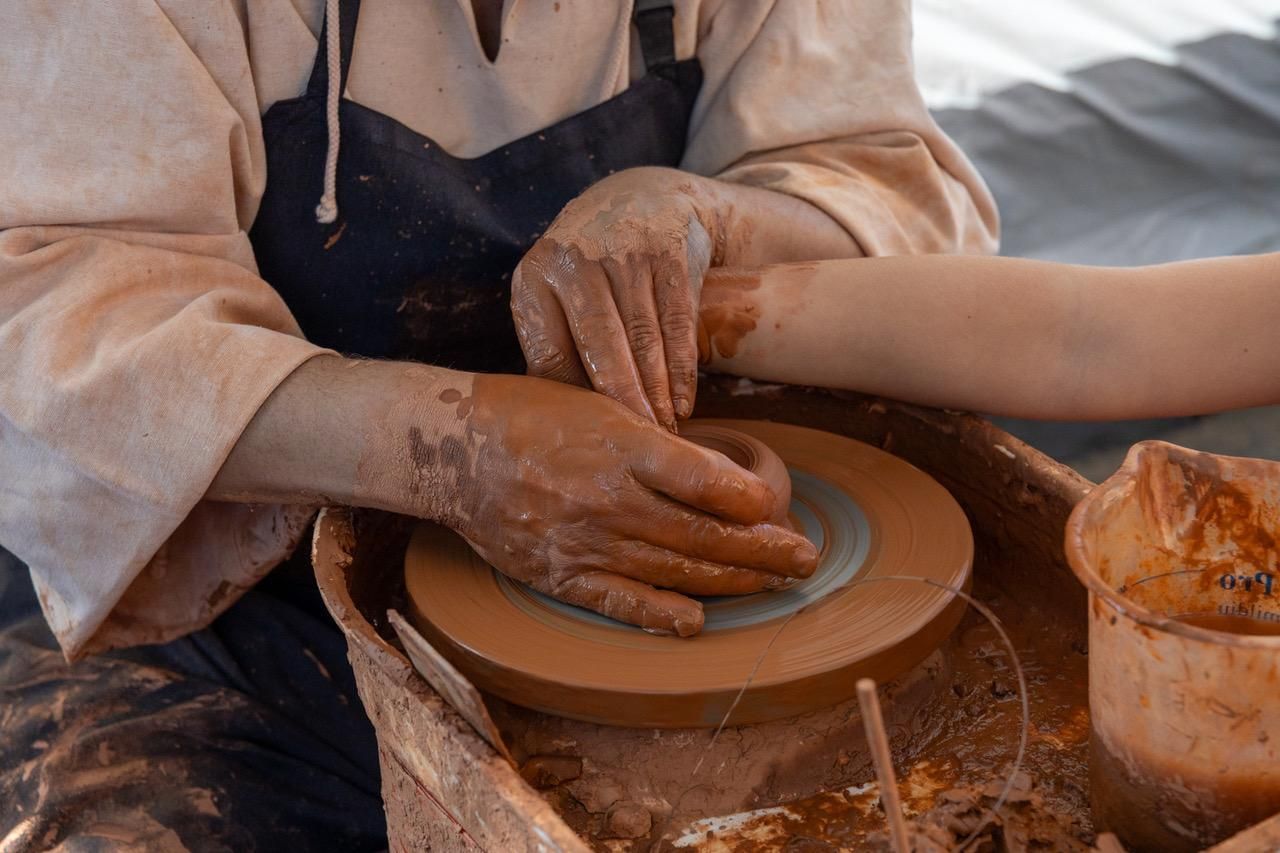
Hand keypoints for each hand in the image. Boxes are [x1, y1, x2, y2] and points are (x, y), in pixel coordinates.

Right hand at [436, 374, 817, 635]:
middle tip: (806, 560)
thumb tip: (720, 477)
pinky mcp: (560, 575)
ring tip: (774, 585)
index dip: (752, 500)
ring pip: (675, 571)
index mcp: (623, 445)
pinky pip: (620, 602)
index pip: (706, 481)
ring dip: (733, 582)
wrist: (454, 449)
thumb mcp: (601, 404)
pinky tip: (697, 623)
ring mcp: (585, 542)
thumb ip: (657, 443)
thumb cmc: (534, 413)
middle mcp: (610, 498)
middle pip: (704, 535)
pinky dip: (660, 615)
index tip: (777, 506)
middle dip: (764, 551)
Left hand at [511, 167, 722, 430]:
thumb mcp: (556, 297)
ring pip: (643, 338)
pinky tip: (682, 405)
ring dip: (655, 393)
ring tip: (661, 436)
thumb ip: (553, 351)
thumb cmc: (589, 272)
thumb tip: (555, 426)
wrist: (640, 199)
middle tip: (635, 448)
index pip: (551, 352)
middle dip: (621, 401)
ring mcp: (626, 252)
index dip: (572, 402)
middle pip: (601, 344)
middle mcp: (578, 260)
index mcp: (537, 276)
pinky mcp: (669, 253)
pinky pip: (677, 323)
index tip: (589, 441)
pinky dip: (681, 370)